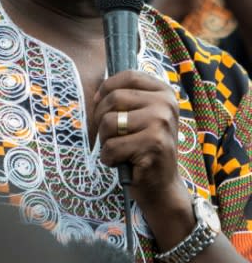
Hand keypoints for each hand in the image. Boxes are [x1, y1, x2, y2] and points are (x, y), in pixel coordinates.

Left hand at [93, 70, 187, 213]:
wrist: (162, 186)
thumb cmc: (145, 147)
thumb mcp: (143, 115)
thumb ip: (127, 98)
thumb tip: (97, 90)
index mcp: (165, 93)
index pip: (129, 76)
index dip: (107, 87)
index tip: (98, 102)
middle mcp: (166, 105)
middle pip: (115, 98)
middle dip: (101, 117)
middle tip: (107, 134)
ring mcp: (161, 125)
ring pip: (110, 121)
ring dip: (104, 139)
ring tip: (116, 149)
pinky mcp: (152, 146)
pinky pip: (112, 146)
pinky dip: (108, 157)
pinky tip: (120, 163)